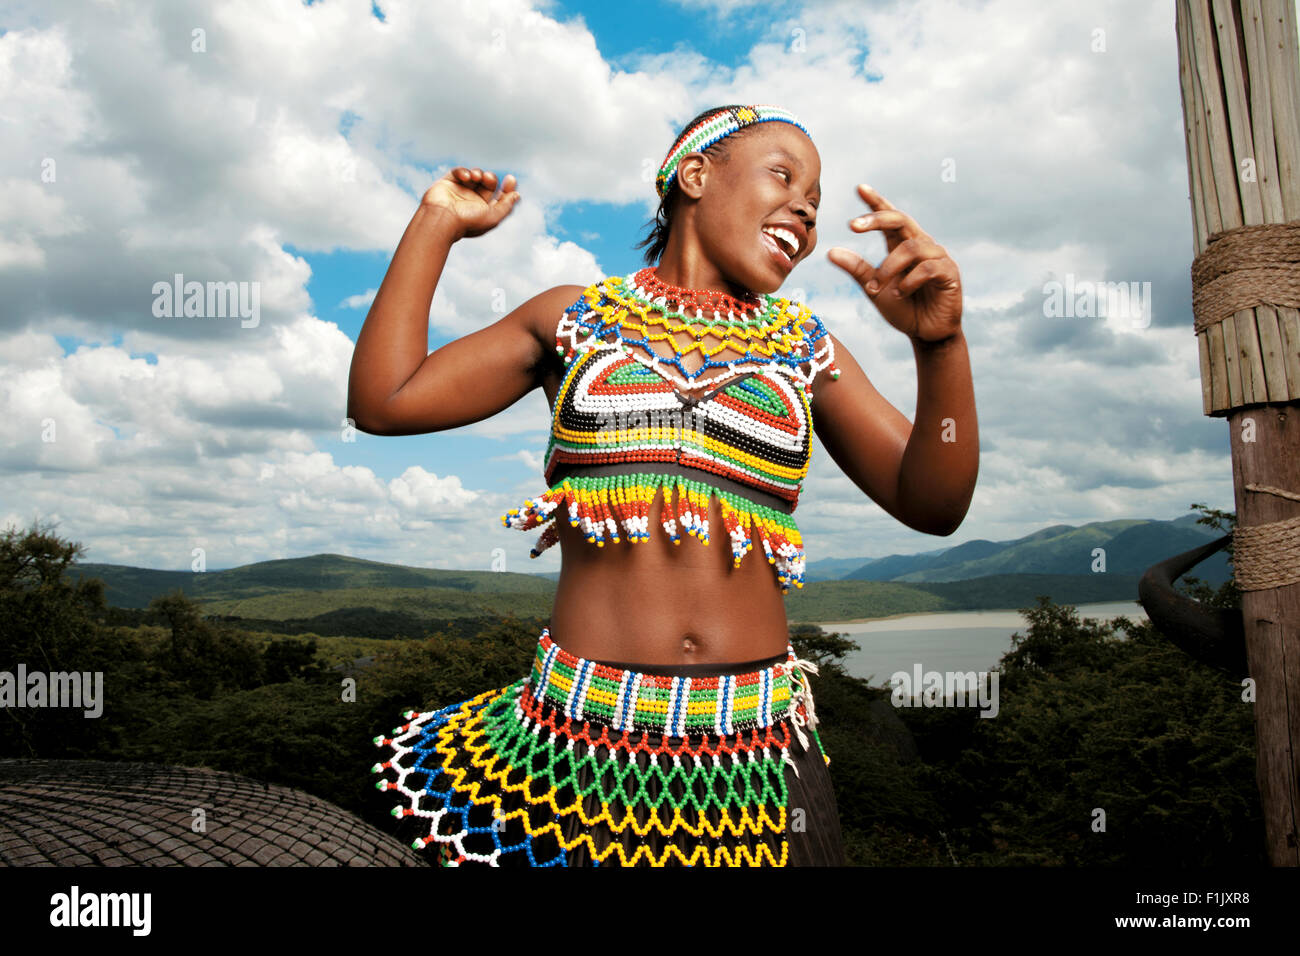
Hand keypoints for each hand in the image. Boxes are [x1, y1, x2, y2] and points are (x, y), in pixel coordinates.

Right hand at [421, 167, 520, 239]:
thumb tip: (516, 195)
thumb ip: (506, 206)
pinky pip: (459, 172)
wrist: (442, 219)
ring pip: (475, 175)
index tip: (511, 179)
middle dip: (491, 178)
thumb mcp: (493, 217)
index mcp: (483, 211)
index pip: (499, 196)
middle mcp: (472, 201)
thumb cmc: (467, 222)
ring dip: (478, 173)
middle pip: (488, 183)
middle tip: (488, 178)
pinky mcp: (448, 183)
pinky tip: (466, 177)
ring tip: (476, 177)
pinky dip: (464, 171)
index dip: (507, 188)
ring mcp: (460, 191)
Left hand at [826, 185, 962, 342]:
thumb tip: (831, 252)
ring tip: (876, 287)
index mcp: (902, 245)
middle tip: (854, 226)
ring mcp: (937, 257)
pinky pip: (928, 267)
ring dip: (888, 268)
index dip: (877, 201)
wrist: (926, 334)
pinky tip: (899, 292)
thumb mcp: (875, 289)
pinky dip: (909, 280)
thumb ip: (857, 270)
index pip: (890, 217)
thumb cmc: (903, 308)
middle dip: (877, 219)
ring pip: (910, 248)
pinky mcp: (949, 272)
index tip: (860, 189)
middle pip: (901, 220)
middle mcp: (921, 245)